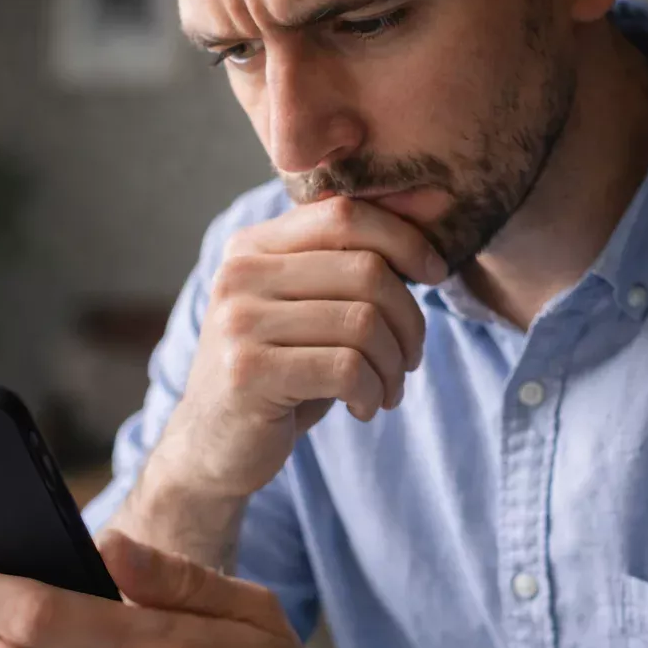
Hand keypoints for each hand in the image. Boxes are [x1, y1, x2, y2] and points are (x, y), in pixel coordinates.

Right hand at [156, 197, 446, 500]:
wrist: (213, 444)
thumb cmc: (279, 371)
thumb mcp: (310, 307)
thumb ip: (352, 259)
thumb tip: (431, 203)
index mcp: (254, 246)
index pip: (344, 214)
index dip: (405, 239)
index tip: (435, 274)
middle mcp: (240, 274)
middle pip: (366, 270)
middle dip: (409, 319)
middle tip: (410, 358)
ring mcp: (239, 322)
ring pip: (364, 323)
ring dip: (394, 365)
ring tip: (387, 388)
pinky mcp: (248, 372)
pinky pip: (346, 368)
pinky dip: (372, 392)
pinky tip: (363, 406)